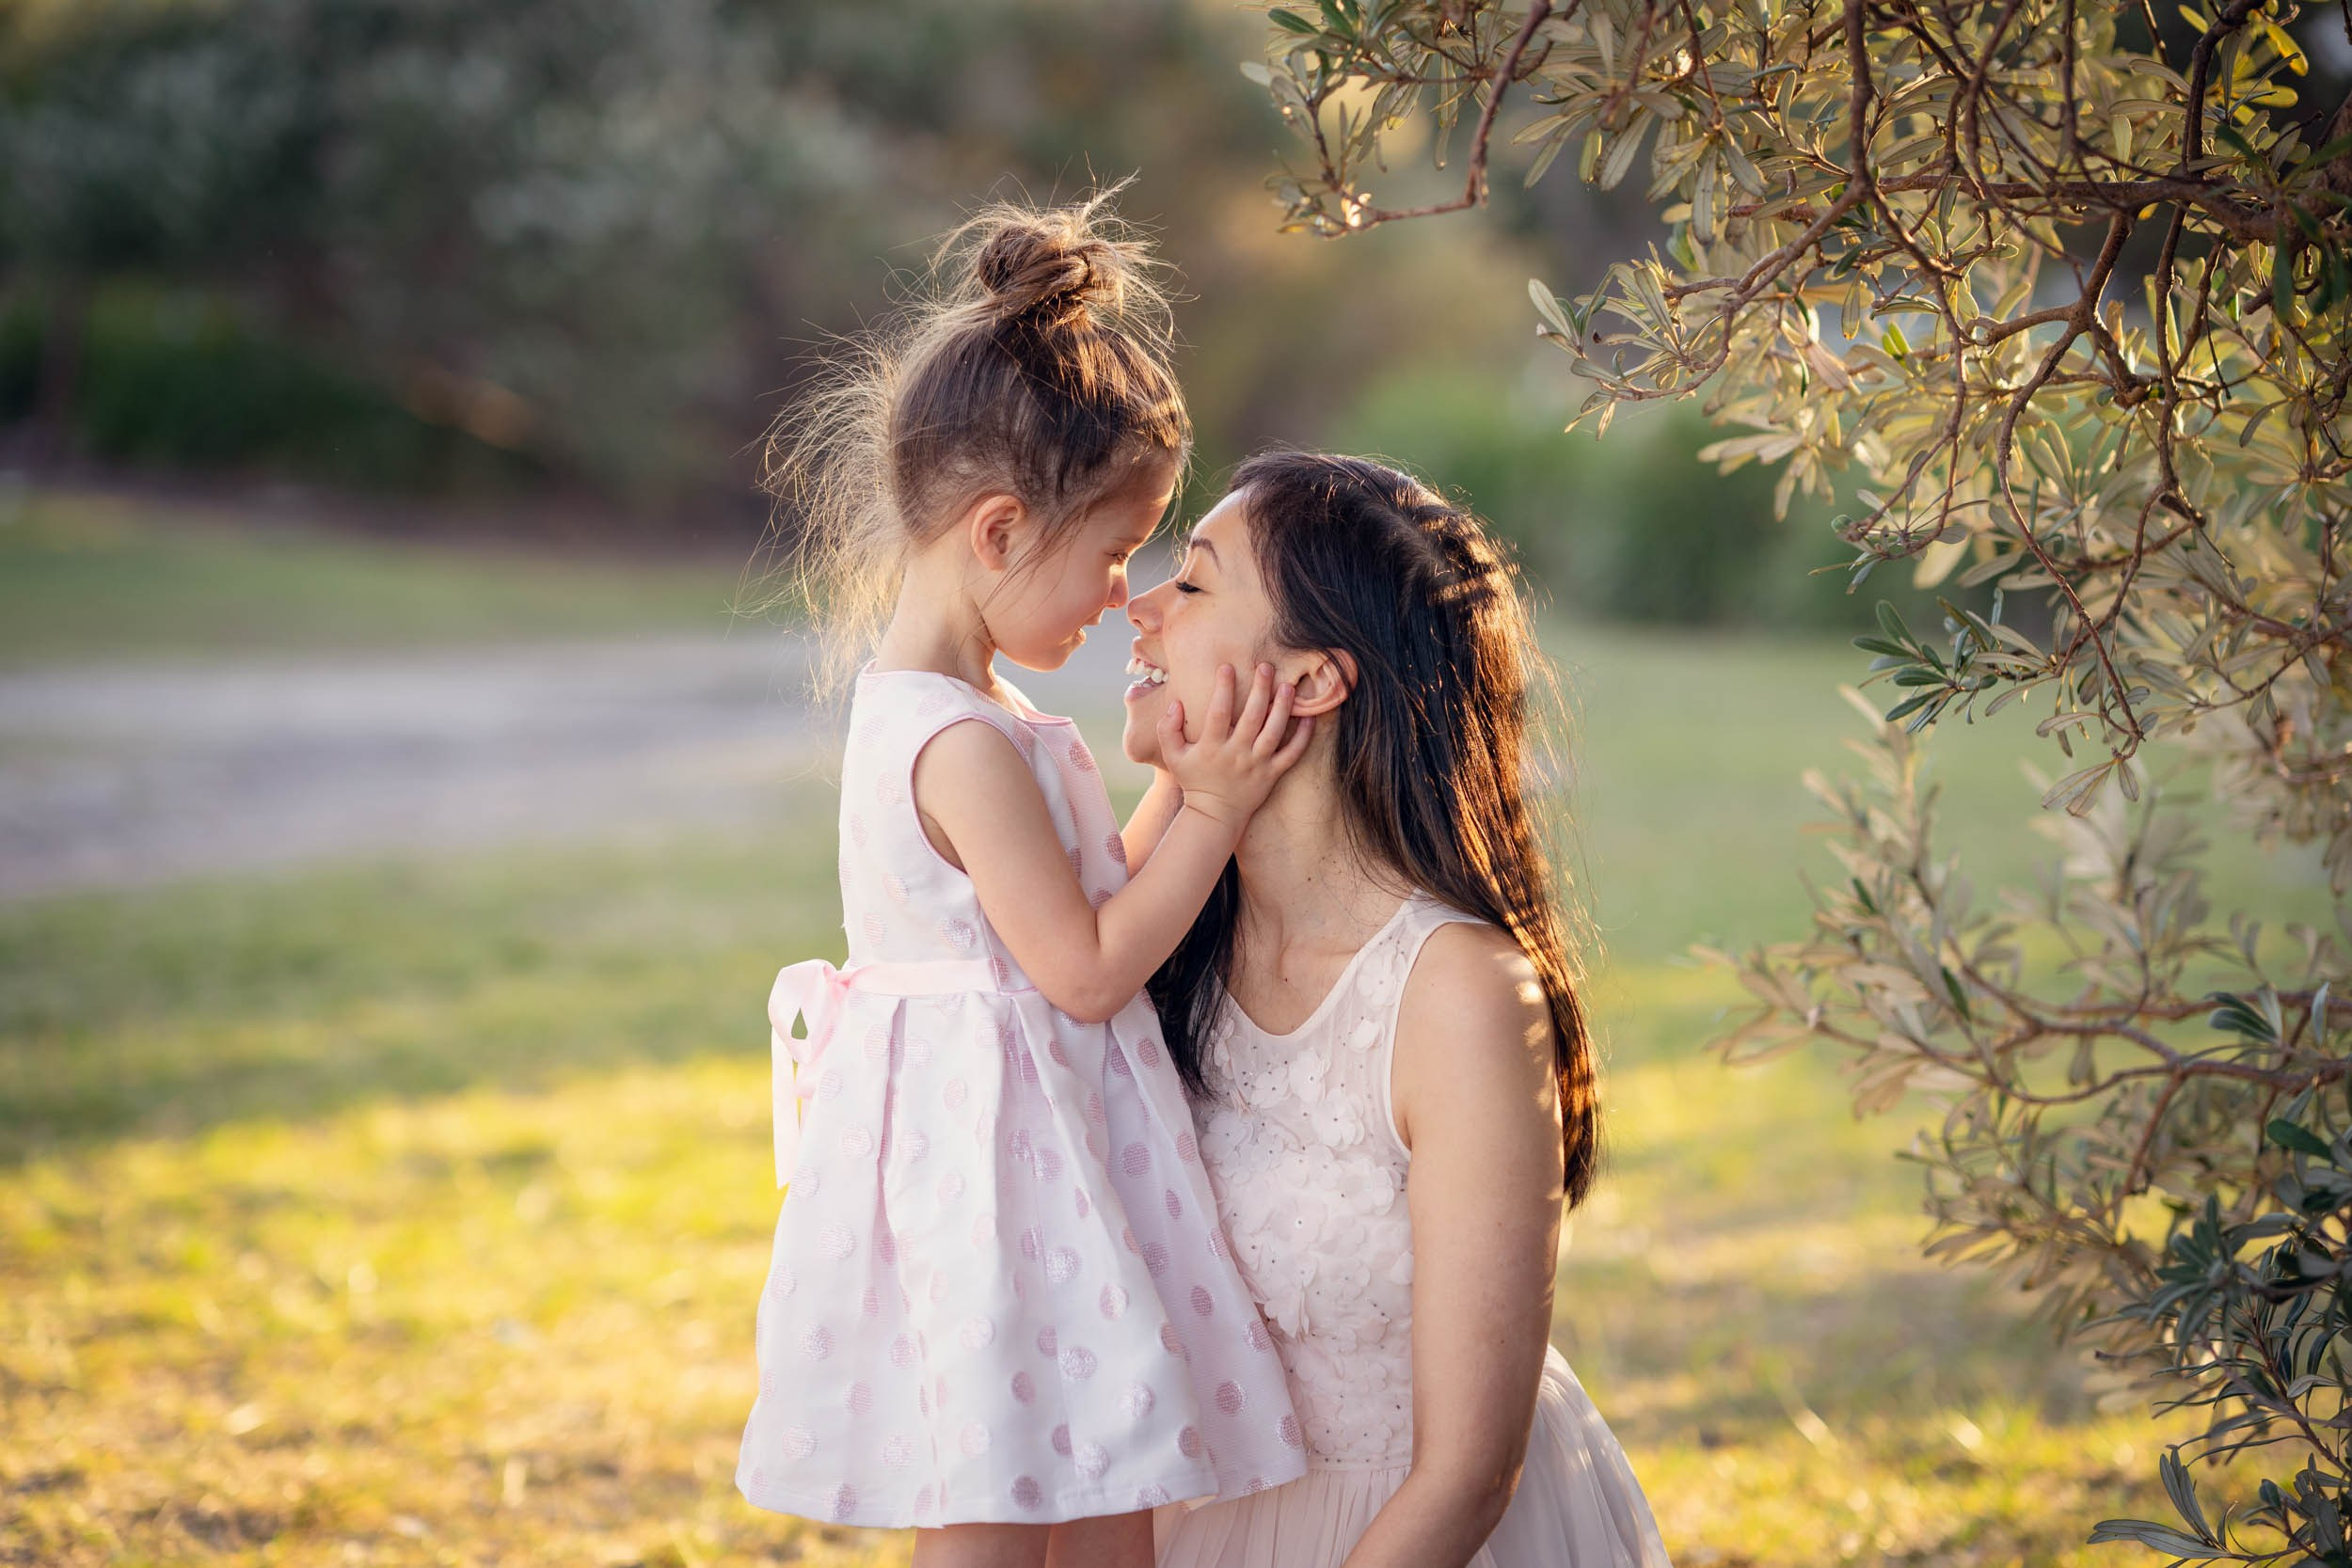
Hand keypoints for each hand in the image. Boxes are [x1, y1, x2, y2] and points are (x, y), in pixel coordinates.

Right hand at [1158, 662, 1313, 828]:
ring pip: (1274, 732)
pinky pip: (1292, 754)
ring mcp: (1257, 764)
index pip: (1218, 712)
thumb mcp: (1172, 756)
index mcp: (1212, 747)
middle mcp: (1237, 754)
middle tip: (1266, 666)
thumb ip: (1167, 729)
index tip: (1226, 666)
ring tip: (1288, 687)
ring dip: (1283, 708)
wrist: (1215, 814)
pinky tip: (1308, 717)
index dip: (1223, 688)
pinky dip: (1302, 736)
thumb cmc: (1193, 780)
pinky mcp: (1272, 774)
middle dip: (1260, 689)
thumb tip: (1175, 703)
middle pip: (1252, 717)